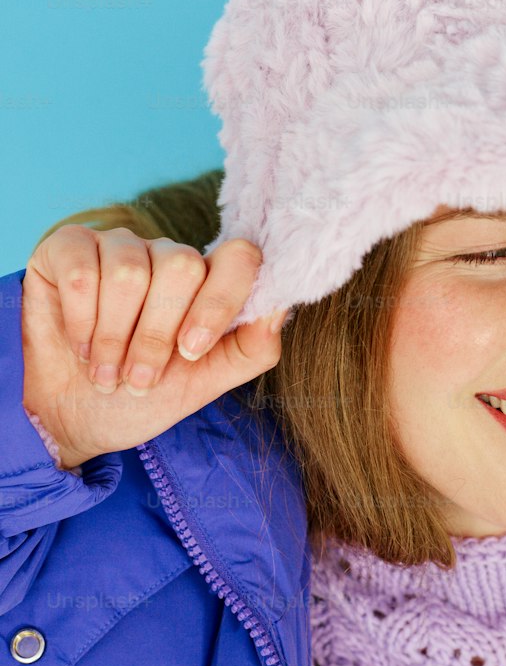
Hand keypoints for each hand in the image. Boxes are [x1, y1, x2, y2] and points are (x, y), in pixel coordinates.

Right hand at [21, 225, 286, 470]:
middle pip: (182, 266)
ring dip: (112, 338)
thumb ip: (251, 347)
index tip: (190, 350)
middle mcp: (166, 255)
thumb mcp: (204, 382)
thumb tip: (278, 307)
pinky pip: (82, 272)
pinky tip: (78, 345)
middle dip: (155, 336)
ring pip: (129, 272)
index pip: (240, 257)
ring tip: (105, 372)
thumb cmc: (142, 396)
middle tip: (137, 377)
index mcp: (207, 280)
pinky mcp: (67, 247)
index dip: (220, 301)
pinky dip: (80, 321)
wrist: (70, 420)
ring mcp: (117, 245)